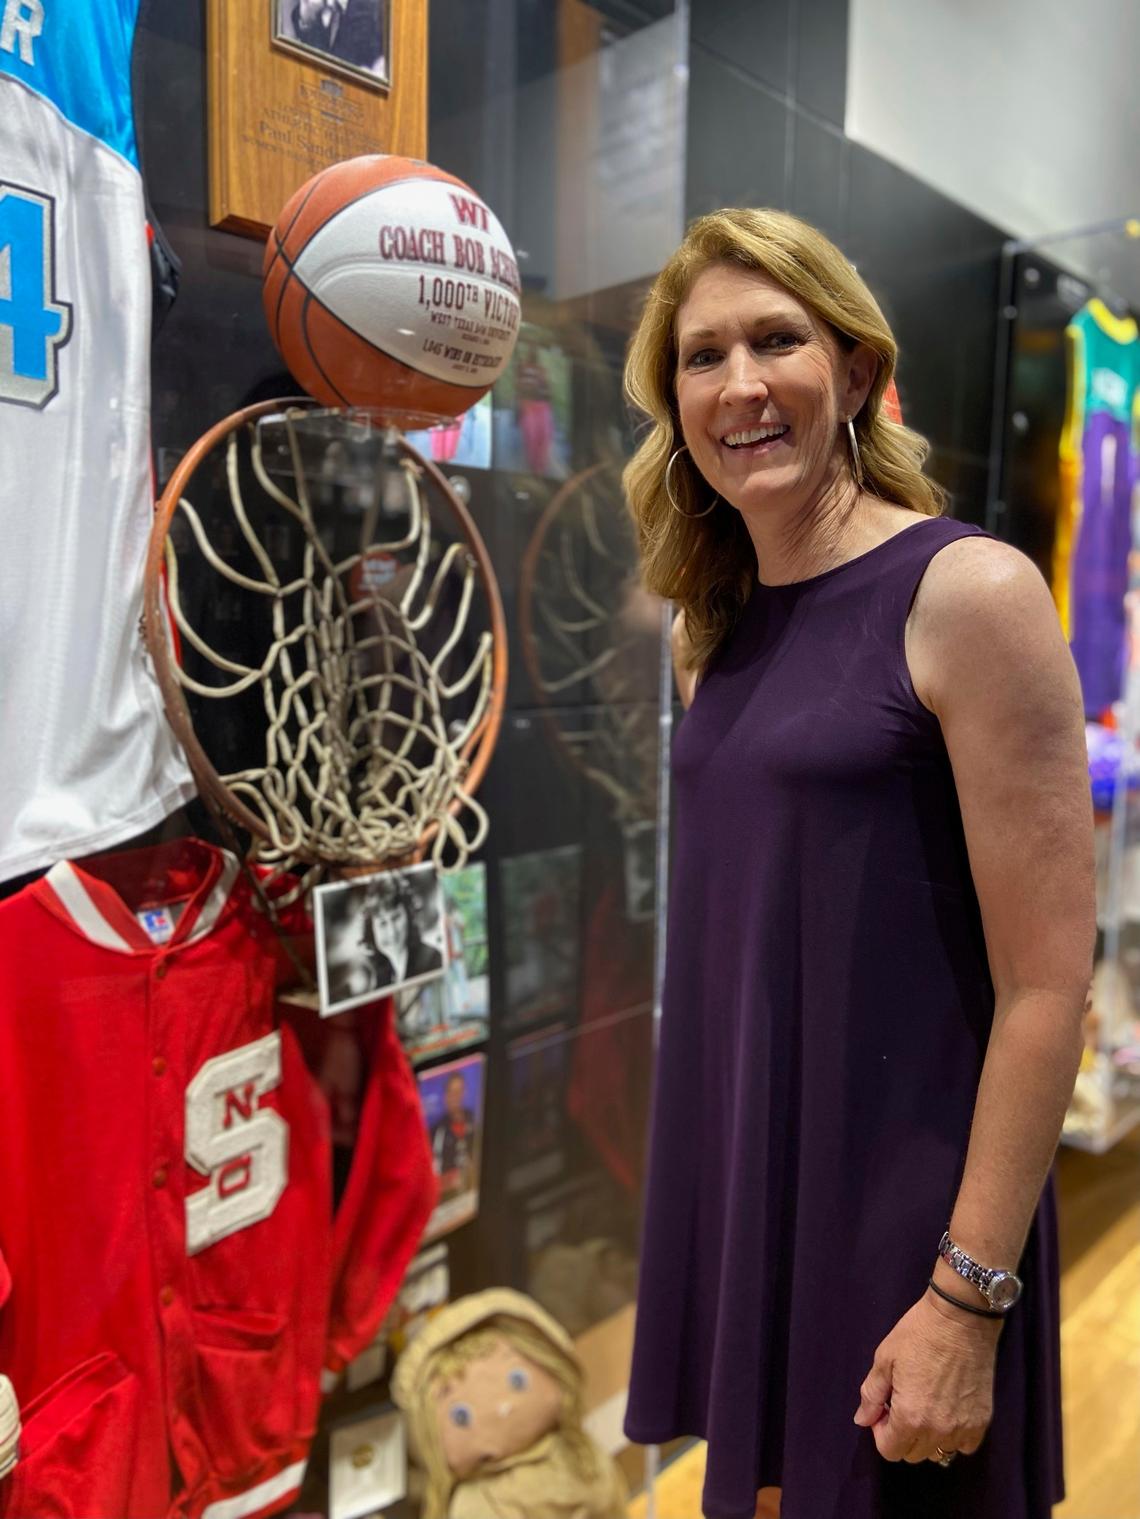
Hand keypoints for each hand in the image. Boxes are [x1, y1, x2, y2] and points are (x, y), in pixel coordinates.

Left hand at [852, 1293, 999, 1462]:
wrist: (961, 1318)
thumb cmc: (918, 1333)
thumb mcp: (885, 1358)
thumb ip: (871, 1395)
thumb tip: (862, 1420)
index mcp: (910, 1417)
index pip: (889, 1451)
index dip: (880, 1432)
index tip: (884, 1409)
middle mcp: (938, 1431)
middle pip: (912, 1454)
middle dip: (901, 1434)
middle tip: (902, 1404)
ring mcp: (963, 1429)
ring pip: (938, 1452)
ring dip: (927, 1438)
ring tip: (925, 1407)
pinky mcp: (982, 1422)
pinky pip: (964, 1446)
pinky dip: (954, 1437)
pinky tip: (947, 1412)